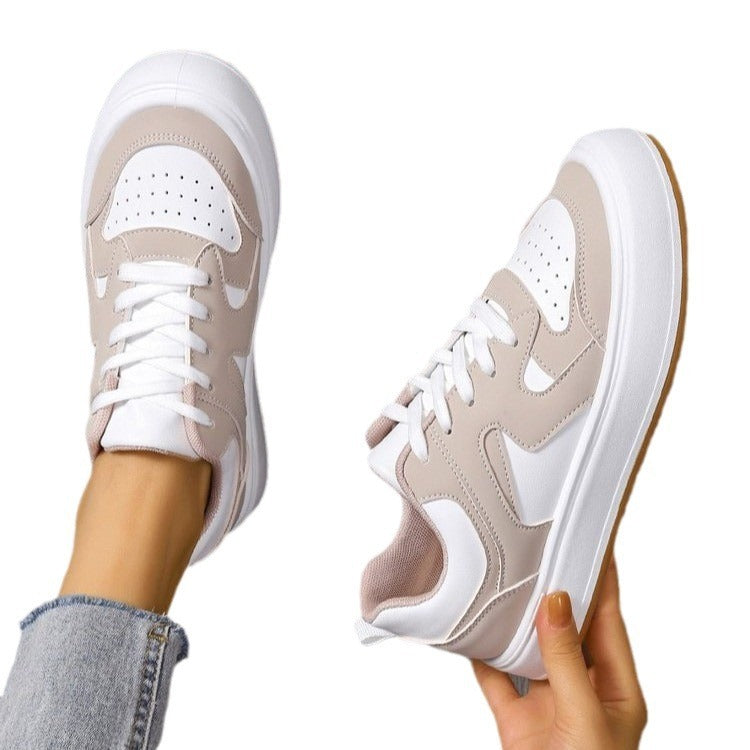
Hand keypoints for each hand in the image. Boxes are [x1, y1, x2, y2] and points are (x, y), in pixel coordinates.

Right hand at [473, 560, 646, 748]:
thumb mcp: (585, 717)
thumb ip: (566, 660)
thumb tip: (556, 605)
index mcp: (616, 691)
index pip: (609, 622)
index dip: (603, 582)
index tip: (595, 544)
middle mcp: (583, 692)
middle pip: (569, 630)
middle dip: (556, 594)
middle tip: (543, 553)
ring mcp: (549, 706)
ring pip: (530, 650)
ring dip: (517, 622)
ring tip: (507, 583)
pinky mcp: (516, 721)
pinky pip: (496, 678)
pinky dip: (484, 655)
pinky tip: (475, 632)